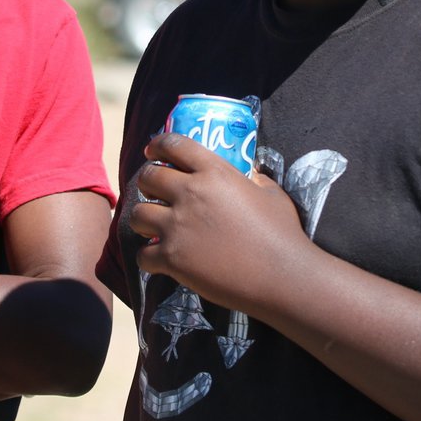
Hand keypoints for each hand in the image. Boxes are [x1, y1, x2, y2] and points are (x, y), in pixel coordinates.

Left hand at [131, 132, 309, 310]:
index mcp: (214, 172)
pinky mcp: (172, 257)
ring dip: (144, 220)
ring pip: (137, 214)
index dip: (158, 146)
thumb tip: (251, 174)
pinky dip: (148, 258)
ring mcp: (177, 226)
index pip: (174, 144)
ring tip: (154, 228)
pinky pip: (142, 254)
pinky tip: (159, 260)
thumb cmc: (282, 233)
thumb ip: (255, 179)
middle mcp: (190, 193)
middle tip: (154, 193)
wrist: (281, 276)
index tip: (153, 152)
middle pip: (148, 177)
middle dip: (147, 183)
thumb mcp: (271, 193)